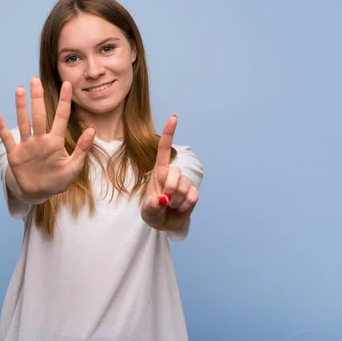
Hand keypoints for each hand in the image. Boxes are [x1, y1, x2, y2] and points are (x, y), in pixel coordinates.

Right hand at [0, 76, 95, 200]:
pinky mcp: (15, 154)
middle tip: (35, 79)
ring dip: (21, 107)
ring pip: (24, 122)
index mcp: (56, 142)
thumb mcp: (74, 167)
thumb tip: (93, 129)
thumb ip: (82, 148)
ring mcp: (27, 145)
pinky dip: (1, 126)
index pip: (61, 117)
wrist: (39, 194)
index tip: (67, 84)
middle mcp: (41, 139)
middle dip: (38, 97)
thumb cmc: (58, 180)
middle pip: (39, 115)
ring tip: (20, 90)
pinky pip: (7, 138)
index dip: (64, 101)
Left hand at [141, 115, 199, 230]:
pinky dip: (184, 207)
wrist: (165, 223)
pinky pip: (191, 198)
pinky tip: (179, 208)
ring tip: (170, 205)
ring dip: (175, 201)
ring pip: (183, 187)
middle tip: (164, 201)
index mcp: (159, 171)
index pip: (164, 149)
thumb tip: (161, 200)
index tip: (174, 118)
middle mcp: (173, 174)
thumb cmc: (153, 211)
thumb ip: (151, 205)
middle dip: (169, 189)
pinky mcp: (193, 193)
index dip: (169, 133)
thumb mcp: (147, 210)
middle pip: (175, 173)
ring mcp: (184, 182)